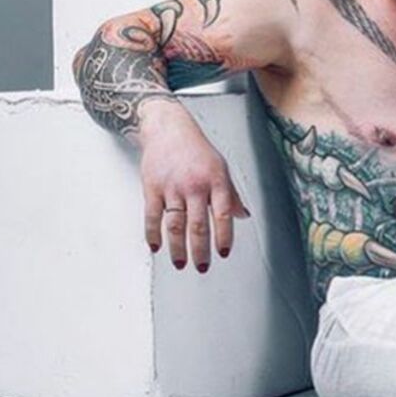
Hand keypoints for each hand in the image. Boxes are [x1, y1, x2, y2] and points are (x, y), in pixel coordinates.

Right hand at [137, 101, 249, 271]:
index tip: (223, 254)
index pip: (223, 215)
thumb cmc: (197, 149)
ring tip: (181, 264)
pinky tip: (156, 247)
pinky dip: (153, 234)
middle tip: (202, 267)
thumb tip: (243, 216)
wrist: (168, 128)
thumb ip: (231, 195)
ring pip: (175, 224)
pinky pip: (152, 215)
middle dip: (200, 250)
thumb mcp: (221, 168)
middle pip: (198, 225)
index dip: (224, 236)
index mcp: (216, 181)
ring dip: (178, 248)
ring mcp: (172, 187)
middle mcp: (195, 186)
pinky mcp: (152, 187)